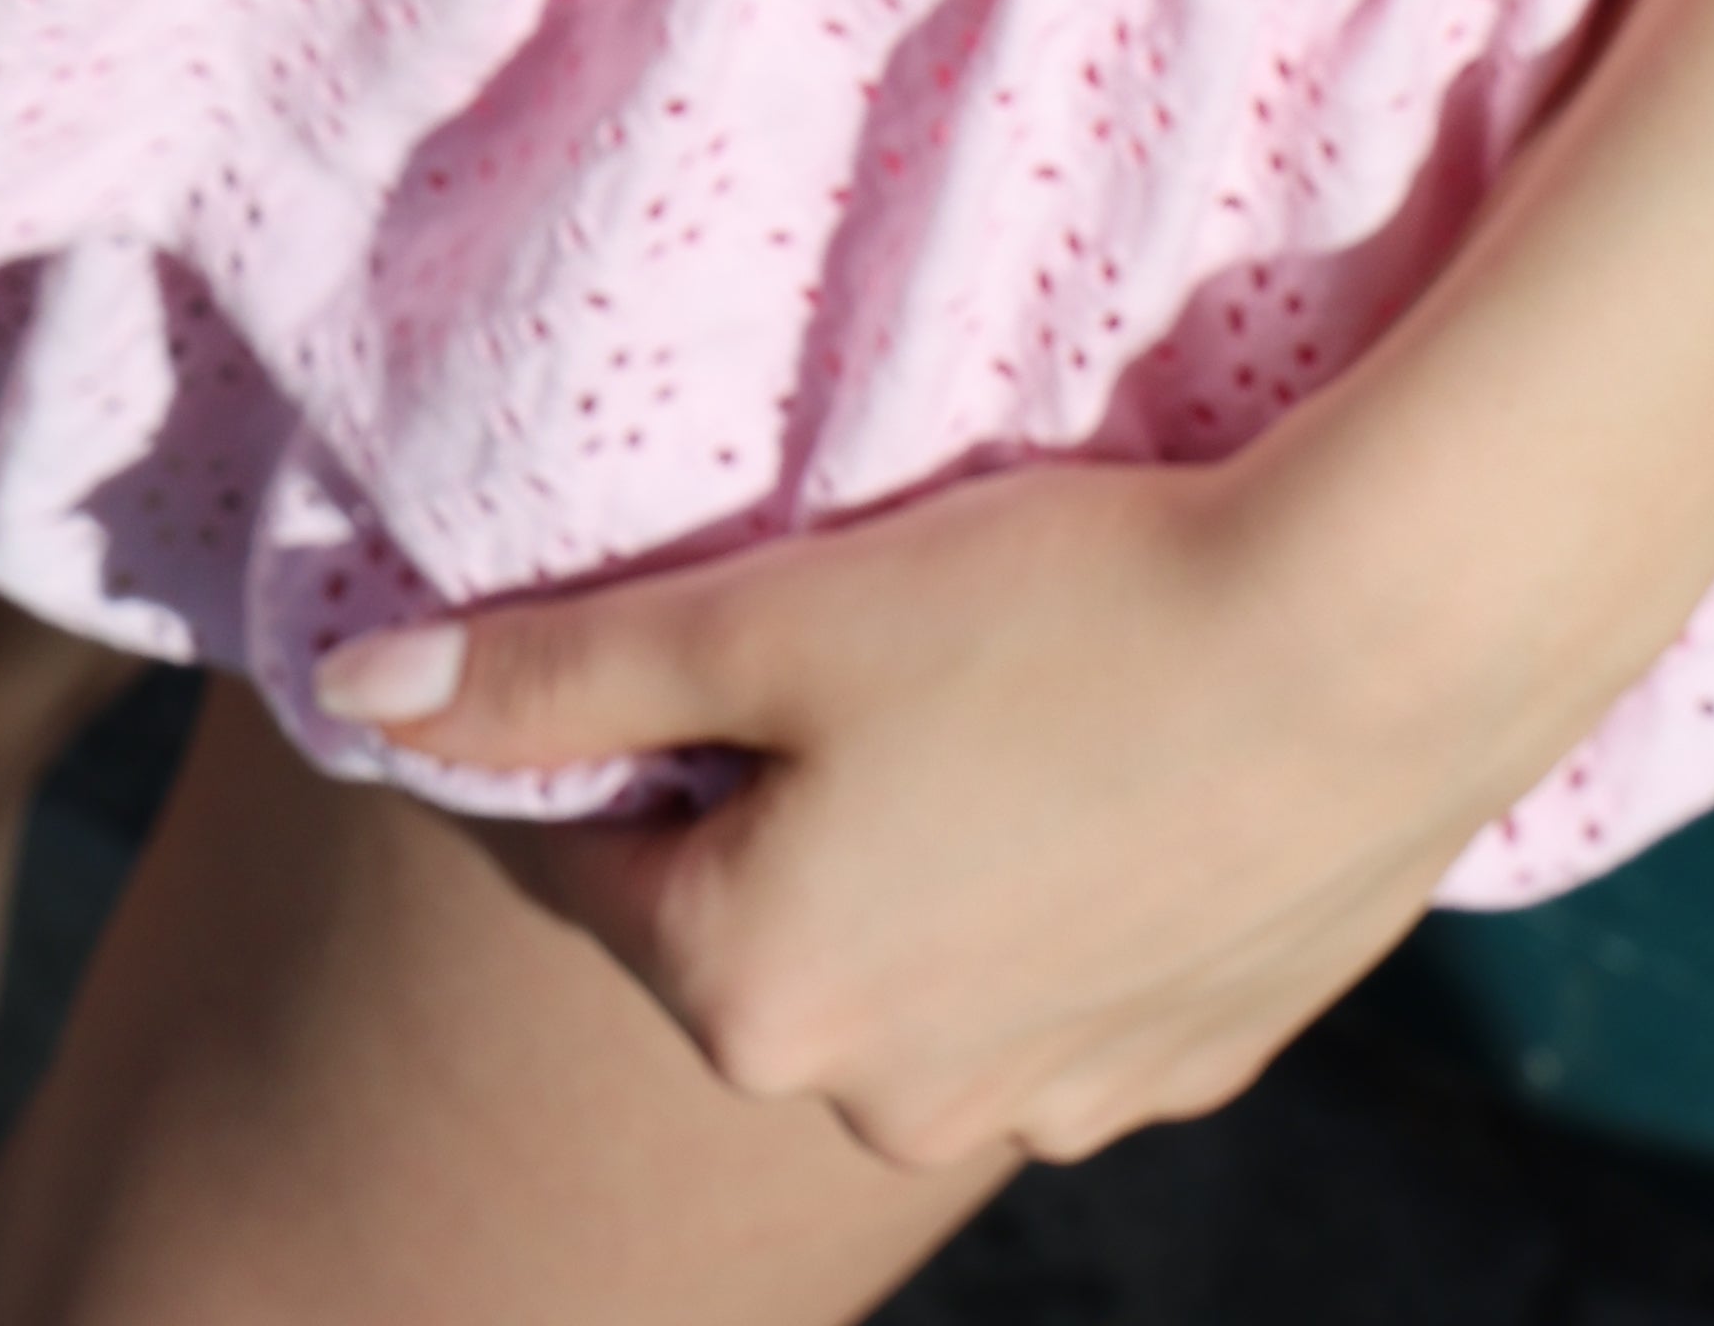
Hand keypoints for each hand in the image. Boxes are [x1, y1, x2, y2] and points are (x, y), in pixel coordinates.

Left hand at [312, 446, 1539, 1174]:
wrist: (1365, 650)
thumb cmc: (1046, 611)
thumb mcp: (766, 617)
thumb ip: (552, 671)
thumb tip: (348, 691)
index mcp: (753, 991)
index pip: (596, 846)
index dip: (618, 720)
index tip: (685, 621)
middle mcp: (883, 1097)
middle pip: (755, 921)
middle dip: (767, 797)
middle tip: (859, 641)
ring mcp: (1049, 1103)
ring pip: (910, 962)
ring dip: (911, 855)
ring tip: (995, 697)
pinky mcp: (1180, 1066)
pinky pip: (1048, 985)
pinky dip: (1042, 892)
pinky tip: (1100, 769)